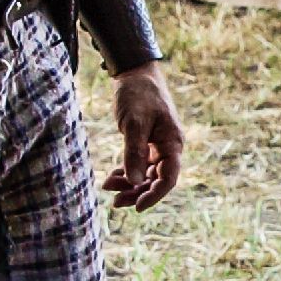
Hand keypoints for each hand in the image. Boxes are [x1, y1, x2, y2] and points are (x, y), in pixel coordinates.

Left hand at [106, 64, 183, 209]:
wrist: (135, 74)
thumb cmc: (138, 95)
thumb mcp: (134, 123)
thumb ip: (134, 153)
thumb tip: (134, 182)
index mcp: (172, 143)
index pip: (169, 178)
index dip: (155, 195)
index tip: (137, 207)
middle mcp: (168, 147)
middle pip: (156, 180)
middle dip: (137, 192)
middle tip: (116, 202)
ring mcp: (158, 146)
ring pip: (146, 174)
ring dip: (129, 184)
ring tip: (108, 188)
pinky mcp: (146, 142)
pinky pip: (139, 165)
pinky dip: (126, 172)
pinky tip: (111, 178)